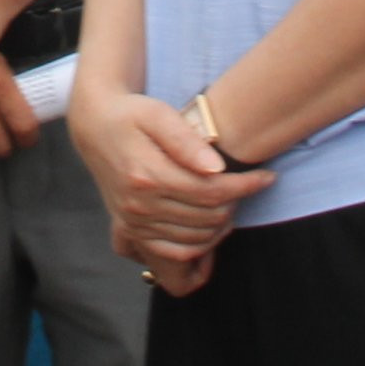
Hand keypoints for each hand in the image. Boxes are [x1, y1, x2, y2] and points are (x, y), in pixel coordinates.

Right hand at [70, 76, 269, 296]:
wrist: (96, 126)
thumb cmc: (131, 114)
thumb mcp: (157, 114)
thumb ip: (185, 140)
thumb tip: (216, 168)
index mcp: (145, 174)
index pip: (209, 191)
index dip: (245, 187)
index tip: (268, 177)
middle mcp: (138, 204)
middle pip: (206, 217)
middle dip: (236, 202)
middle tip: (249, 184)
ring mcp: (134, 221)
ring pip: (196, 238)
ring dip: (223, 224)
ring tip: (233, 200)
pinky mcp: (132, 230)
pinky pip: (175, 251)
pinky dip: (201, 244)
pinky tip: (213, 224)